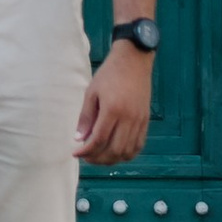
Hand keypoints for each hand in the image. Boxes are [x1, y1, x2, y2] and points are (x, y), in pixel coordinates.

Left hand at [75, 43, 153, 165]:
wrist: (133, 61)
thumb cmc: (109, 74)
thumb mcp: (92, 92)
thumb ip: (86, 117)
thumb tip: (79, 139)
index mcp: (112, 110)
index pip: (98, 140)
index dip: (86, 151)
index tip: (76, 153)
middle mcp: (128, 119)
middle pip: (114, 151)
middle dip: (97, 159)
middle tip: (86, 157)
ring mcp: (139, 121)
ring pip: (127, 152)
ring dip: (112, 160)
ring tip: (99, 157)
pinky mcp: (146, 121)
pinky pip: (138, 146)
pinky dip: (127, 154)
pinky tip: (116, 153)